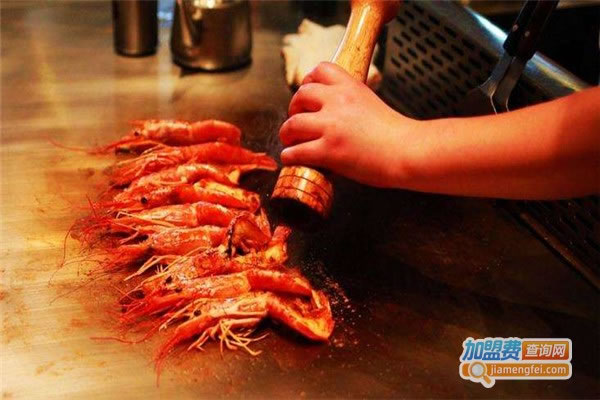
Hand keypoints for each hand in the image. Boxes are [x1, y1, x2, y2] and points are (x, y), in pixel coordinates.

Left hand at [279, 62, 418, 187]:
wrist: (409, 151)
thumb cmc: (397, 135)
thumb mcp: (372, 103)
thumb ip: (352, 104)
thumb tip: (336, 117)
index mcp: (351, 87)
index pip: (320, 70)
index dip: (308, 82)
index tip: (307, 95)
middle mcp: (337, 102)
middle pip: (300, 95)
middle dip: (294, 108)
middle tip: (297, 121)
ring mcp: (331, 126)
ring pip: (292, 124)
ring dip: (287, 134)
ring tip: (291, 141)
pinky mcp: (328, 151)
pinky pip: (295, 152)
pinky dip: (290, 156)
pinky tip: (294, 159)